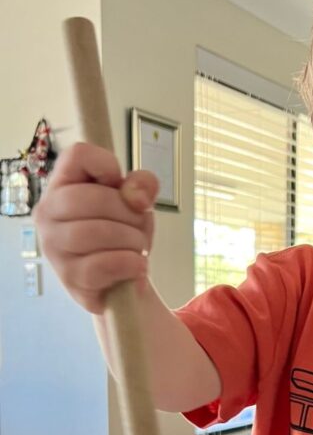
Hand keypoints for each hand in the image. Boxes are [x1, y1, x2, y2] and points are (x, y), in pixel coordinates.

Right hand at [34, 142, 158, 312]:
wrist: (121, 280)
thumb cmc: (122, 235)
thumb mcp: (136, 204)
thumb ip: (142, 187)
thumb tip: (137, 195)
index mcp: (62, 185)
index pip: (77, 155)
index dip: (108, 165)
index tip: (121, 188)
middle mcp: (48, 213)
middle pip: (90, 197)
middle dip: (128, 213)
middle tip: (138, 227)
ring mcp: (54, 247)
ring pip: (95, 233)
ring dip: (131, 240)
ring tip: (138, 248)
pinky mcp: (69, 277)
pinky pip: (101, 265)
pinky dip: (129, 264)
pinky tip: (137, 265)